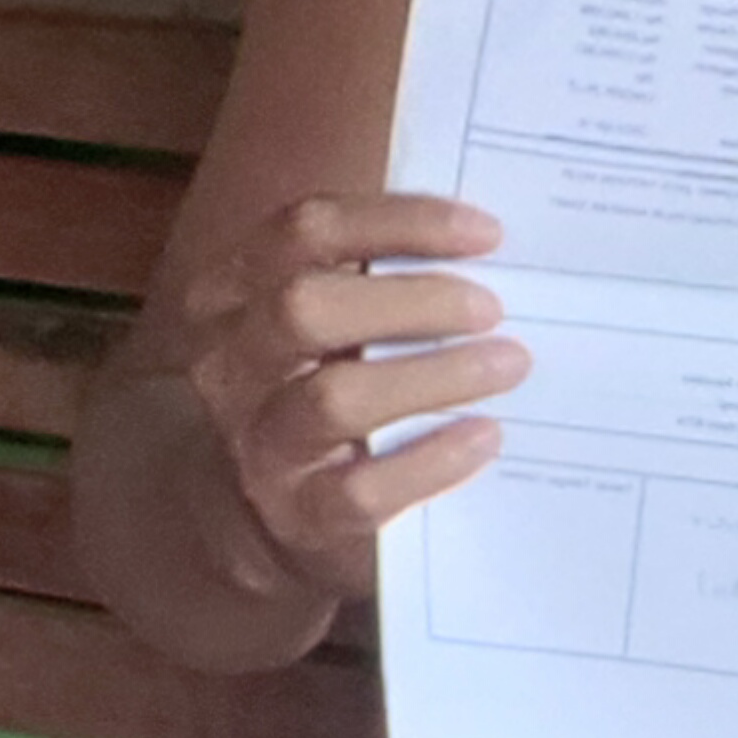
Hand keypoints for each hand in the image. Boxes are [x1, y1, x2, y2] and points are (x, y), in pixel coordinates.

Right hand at [153, 192, 520, 599]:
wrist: (260, 515)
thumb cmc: (317, 392)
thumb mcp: (320, 327)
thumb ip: (373, 280)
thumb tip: (485, 244)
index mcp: (232, 295)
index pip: (305, 231)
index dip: (398, 222)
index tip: (486, 233)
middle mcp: (230, 364)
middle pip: (305, 306)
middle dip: (412, 300)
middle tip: (492, 309)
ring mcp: (259, 444)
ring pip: (334, 398)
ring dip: (434, 375)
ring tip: (508, 364)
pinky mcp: (298, 515)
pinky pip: (361, 489)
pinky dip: (431, 459)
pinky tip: (483, 437)